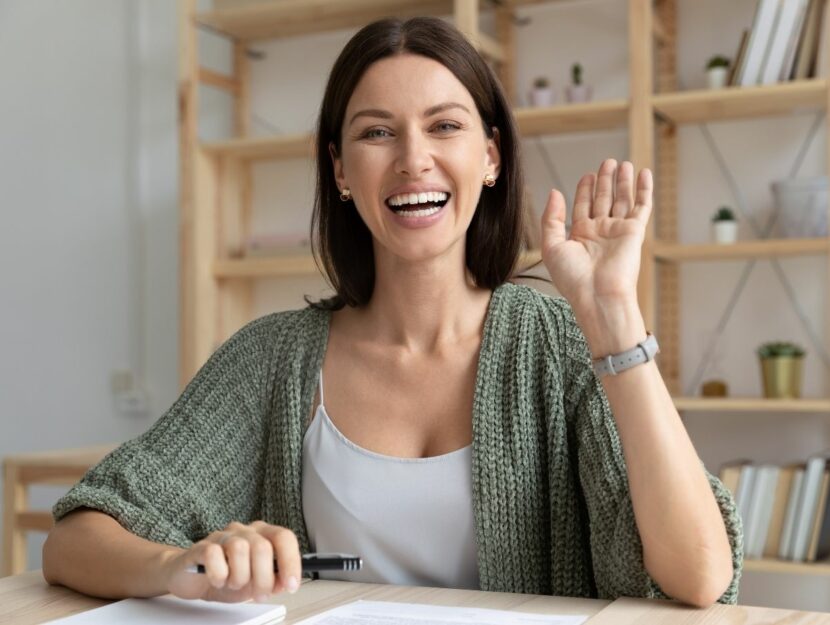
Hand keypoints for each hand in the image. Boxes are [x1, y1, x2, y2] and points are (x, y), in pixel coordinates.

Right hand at [164, 521, 301, 602]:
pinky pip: (213, 555)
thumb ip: (273, 580)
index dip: (291, 561)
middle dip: (263, 579)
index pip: (284, 537)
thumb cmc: (226, 577)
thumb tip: (286, 582)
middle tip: (258, 594)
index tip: (291, 584)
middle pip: (263, 547)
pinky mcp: (201, 547)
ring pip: (239, 550)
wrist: (191, 577)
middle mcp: (244, 531)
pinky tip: (217, 580)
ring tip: (233, 584)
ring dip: (239, 577)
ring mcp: (222, 536)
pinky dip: (218, 574)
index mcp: (262, 535)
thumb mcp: (255, 582)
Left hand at [541, 158, 652, 314]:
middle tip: (607, 162)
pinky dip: (643, 189)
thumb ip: (551, 218)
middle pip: (603, 199)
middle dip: (605, 181)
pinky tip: (643, 173)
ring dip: (622, 181)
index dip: (585, 189)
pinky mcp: (634, 232)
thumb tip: (554, 192)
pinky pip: (641, 206)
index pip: (583, 206)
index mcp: (580, 236)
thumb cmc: (572, 278)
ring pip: (621, 199)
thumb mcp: (551, 246)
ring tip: (623, 163)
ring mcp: (618, 231)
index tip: (587, 175)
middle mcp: (600, 232)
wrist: (597, 295)